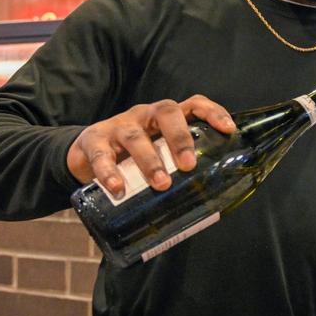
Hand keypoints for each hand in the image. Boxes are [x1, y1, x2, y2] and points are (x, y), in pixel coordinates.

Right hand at [66, 95, 234, 196]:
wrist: (86, 156)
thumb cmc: (134, 158)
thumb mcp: (158, 157)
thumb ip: (178, 173)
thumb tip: (210, 211)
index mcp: (166, 118)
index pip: (194, 104)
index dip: (213, 112)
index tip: (229, 130)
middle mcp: (145, 116)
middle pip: (166, 113)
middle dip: (180, 139)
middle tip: (189, 166)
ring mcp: (118, 125)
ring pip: (136, 137)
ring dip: (150, 161)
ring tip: (161, 184)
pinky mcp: (93, 141)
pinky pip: (100, 154)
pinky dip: (109, 172)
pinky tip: (118, 188)